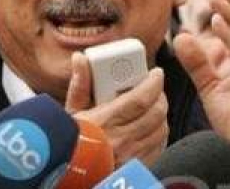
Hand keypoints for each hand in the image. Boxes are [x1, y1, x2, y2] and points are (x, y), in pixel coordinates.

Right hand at [65, 52, 168, 166]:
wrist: (68, 170)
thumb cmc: (69, 142)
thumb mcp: (71, 112)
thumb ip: (80, 84)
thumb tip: (80, 59)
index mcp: (104, 122)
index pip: (140, 99)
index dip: (153, 83)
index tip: (156, 74)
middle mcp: (121, 141)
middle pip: (156, 113)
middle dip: (159, 96)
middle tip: (154, 88)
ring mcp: (131, 157)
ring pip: (161, 130)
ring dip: (160, 115)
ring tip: (151, 106)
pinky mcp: (137, 167)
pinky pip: (158, 147)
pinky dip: (159, 134)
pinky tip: (150, 127)